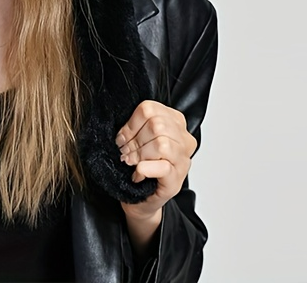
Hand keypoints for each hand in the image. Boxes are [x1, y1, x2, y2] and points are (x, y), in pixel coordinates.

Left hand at [116, 100, 196, 221]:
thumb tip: (124, 131)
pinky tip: (138, 174)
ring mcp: (183, 161)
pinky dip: (145, 169)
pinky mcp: (177, 180)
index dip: (131, 123)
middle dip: (135, 139)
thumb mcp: (138, 138)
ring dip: (140, 153)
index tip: (123, 137)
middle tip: (125, 152)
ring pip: (162, 144)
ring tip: (131, 161)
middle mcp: (184, 140)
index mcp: (175, 122)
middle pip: (157, 125)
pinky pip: (163, 167)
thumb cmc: (141, 165)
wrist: (142, 197)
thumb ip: (136, 127)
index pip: (150, 109)